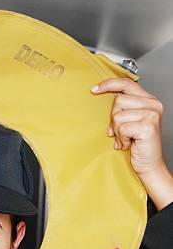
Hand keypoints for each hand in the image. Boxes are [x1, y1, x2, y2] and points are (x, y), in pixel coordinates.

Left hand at [91, 77, 172, 210]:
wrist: (148, 165)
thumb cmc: (138, 145)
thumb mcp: (128, 122)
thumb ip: (122, 108)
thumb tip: (103, 96)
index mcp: (149, 100)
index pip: (126, 83)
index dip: (109, 84)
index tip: (94, 89)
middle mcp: (153, 104)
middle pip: (118, 100)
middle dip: (114, 119)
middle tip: (121, 132)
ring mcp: (152, 114)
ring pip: (118, 115)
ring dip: (118, 131)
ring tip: (127, 139)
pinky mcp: (148, 126)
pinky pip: (121, 127)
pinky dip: (121, 138)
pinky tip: (129, 143)